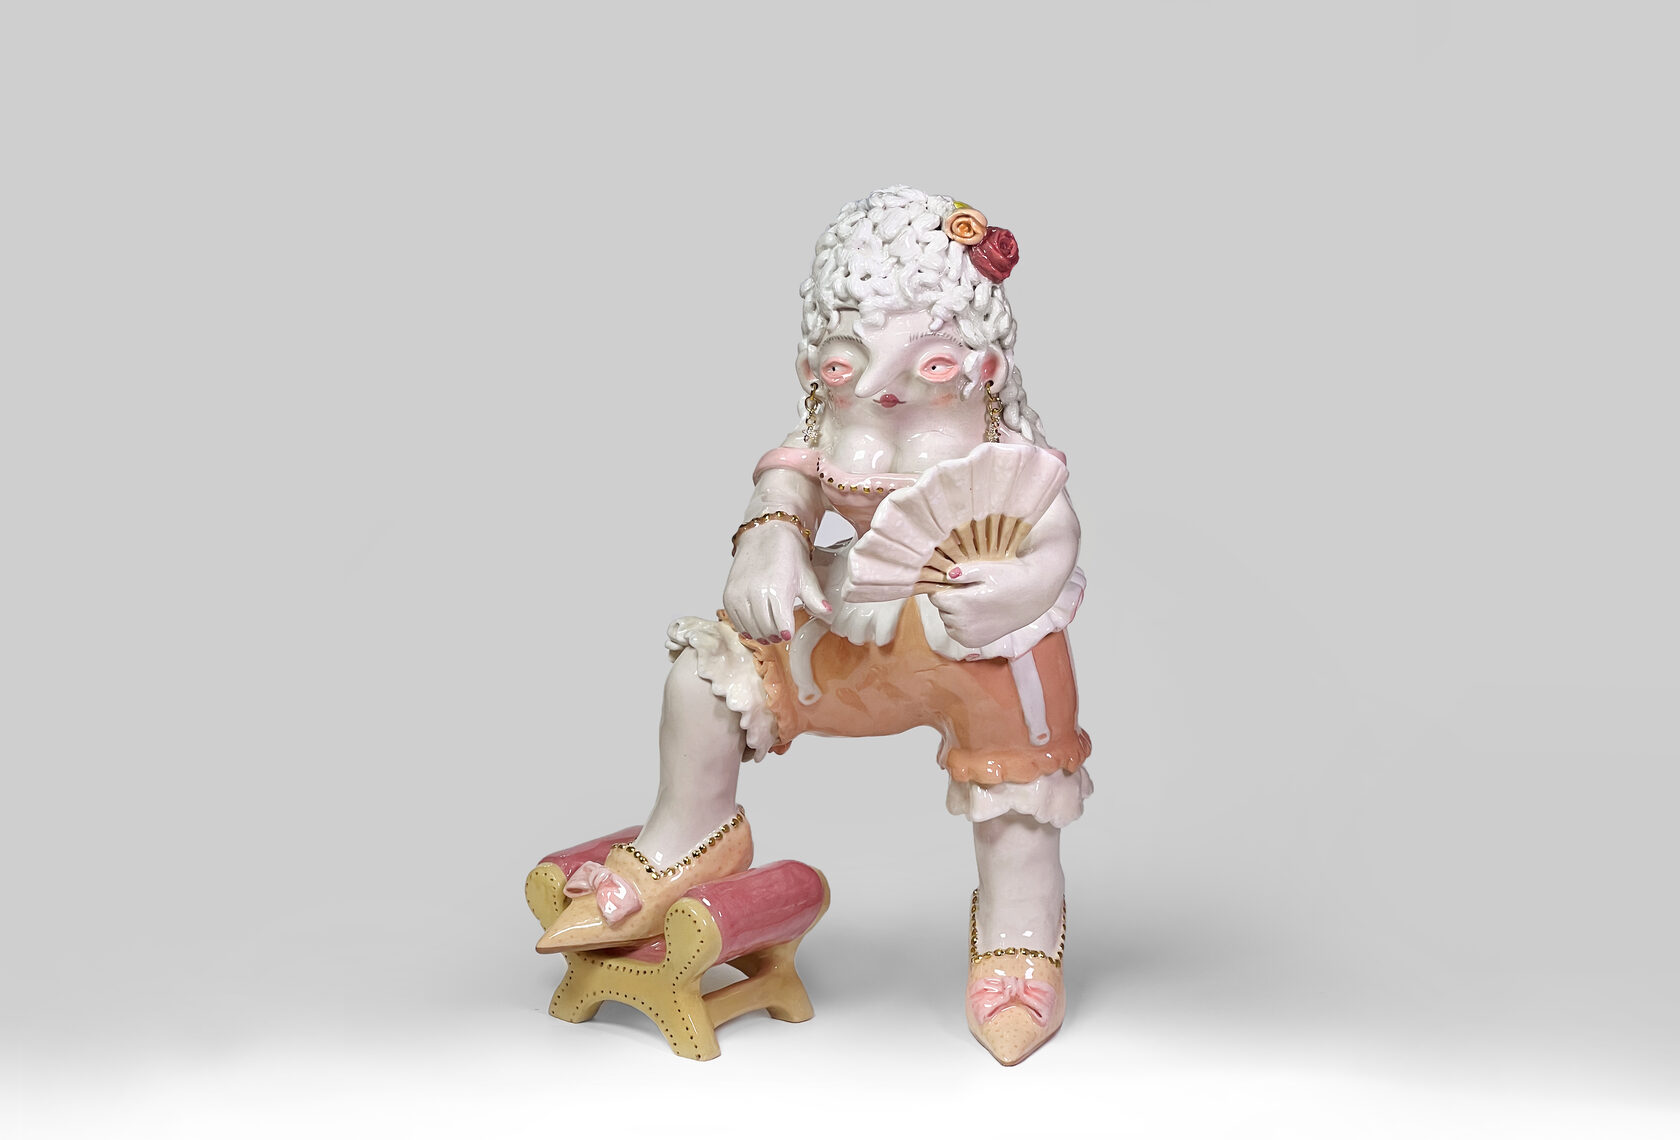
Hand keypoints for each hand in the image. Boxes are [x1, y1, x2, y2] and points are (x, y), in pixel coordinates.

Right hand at [723, 522, 829, 643]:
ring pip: (750, 628)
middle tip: (781, 634)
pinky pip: (735, 621)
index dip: (787, 633)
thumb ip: (816, 599)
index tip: (789, 633)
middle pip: (765, 630)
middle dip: (774, 635)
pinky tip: (755, 623)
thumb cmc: (787, 552)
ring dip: (760, 633)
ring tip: (769, 630)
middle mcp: (755, 593)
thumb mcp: (806, 576)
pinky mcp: (729, 594)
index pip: (781, 626)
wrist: (766, 533)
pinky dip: (745, 626)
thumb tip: (827, 614)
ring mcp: (739, 594)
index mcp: (777, 589)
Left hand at [929, 557, 1063, 648]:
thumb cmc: (1010, 578)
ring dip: (953, 612)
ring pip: (947, 621)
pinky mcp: (974, 643)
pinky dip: (960, 624)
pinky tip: (976, 613)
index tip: (956, 581)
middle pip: (941, 608)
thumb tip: (945, 575)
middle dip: (949, 599)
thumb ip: (962, 572)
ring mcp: (968, 636)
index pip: (935, 596)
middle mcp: (962, 624)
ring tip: (975, 601)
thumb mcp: (986, 569)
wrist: (1033, 596)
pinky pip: (955, 632)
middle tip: (969, 590)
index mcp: (961, 604)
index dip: (943, 586)